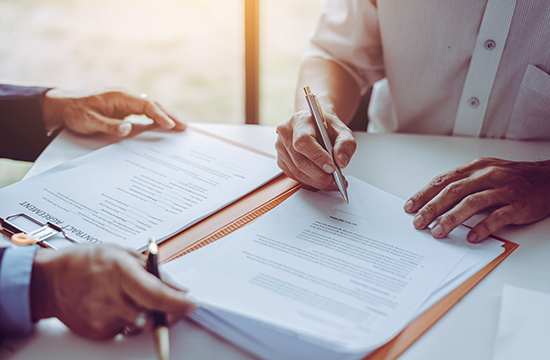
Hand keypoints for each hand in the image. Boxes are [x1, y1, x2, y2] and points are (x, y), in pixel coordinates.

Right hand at [30, 245, 194, 339]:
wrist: (48, 281)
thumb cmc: (86, 261)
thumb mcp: (122, 253)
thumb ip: (153, 271)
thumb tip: (178, 289)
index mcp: (119, 272)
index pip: (155, 294)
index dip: (177, 303)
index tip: (191, 304)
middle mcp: (110, 298)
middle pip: (152, 315)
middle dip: (167, 311)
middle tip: (172, 304)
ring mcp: (102, 318)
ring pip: (140, 323)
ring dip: (145, 313)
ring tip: (129, 296)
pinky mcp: (98, 332)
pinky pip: (125, 329)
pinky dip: (128, 319)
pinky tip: (113, 304)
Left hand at [42, 88, 185, 136]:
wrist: (63, 105)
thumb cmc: (76, 112)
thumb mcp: (89, 121)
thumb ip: (109, 125)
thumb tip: (128, 129)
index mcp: (119, 96)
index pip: (145, 105)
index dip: (159, 115)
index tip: (170, 125)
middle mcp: (125, 96)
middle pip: (153, 104)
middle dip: (170, 115)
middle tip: (184, 126)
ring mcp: (125, 101)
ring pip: (150, 107)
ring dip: (165, 116)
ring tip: (180, 126)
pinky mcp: (124, 107)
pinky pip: (144, 111)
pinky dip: (156, 117)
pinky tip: (164, 125)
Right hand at [275, 110, 355, 189]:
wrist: (316, 126)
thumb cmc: (326, 127)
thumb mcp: (342, 129)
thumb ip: (346, 143)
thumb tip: (341, 161)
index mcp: (300, 121)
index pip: (303, 141)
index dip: (317, 157)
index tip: (332, 167)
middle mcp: (286, 134)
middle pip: (300, 161)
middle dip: (320, 175)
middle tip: (336, 180)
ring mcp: (281, 148)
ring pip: (298, 172)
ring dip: (317, 181)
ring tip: (333, 182)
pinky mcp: (281, 161)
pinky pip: (295, 176)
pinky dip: (311, 182)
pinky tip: (322, 181)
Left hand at [404, 157, 549, 242]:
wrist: (549, 179)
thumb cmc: (513, 178)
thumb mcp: (485, 173)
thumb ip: (463, 184)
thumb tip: (435, 200)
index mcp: (475, 168)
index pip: (443, 180)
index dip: (425, 194)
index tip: (410, 207)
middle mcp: (487, 176)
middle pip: (454, 191)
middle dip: (432, 207)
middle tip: (418, 222)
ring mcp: (503, 189)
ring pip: (472, 202)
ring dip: (452, 218)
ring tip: (438, 231)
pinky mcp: (518, 204)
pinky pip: (498, 216)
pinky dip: (483, 227)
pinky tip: (471, 237)